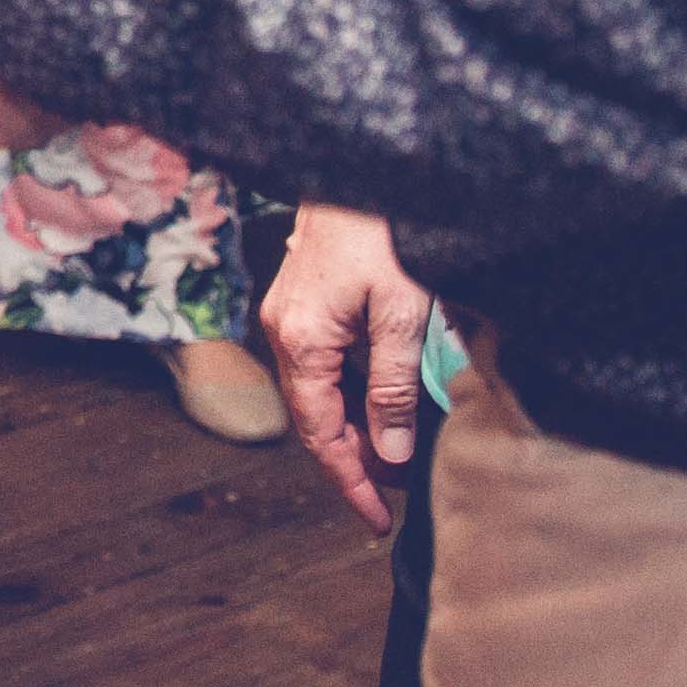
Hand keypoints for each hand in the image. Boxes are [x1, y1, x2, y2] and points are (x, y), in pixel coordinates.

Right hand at [262, 202, 436, 536]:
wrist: (357, 166)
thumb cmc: (383, 232)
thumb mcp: (402, 313)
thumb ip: (391, 386)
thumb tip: (389, 453)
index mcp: (301, 342)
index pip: (321, 435)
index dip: (350, 482)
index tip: (376, 520)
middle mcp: (284, 333)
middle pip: (314, 420)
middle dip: (352, 463)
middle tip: (391, 499)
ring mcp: (288, 316)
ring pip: (318, 394)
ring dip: (353, 429)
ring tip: (393, 460)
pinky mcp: (303, 303)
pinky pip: (322, 366)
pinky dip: (348, 395)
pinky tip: (379, 406)